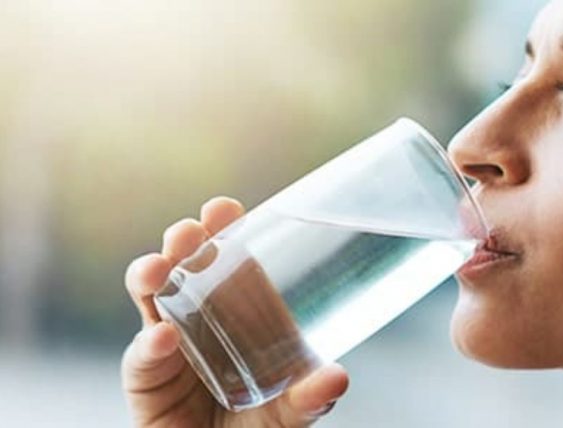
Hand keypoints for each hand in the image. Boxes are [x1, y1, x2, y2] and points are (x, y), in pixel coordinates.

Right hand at [122, 196, 348, 426]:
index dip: (224, 231)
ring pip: (151, 299)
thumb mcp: (292, 410)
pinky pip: (142, 357)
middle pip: (186, 267)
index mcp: (239, 311)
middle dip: (183, 243)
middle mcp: (200, 318)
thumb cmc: (259, 424)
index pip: (229, 260)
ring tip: (159, 270)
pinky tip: (163, 337)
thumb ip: (311, 397)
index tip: (225, 208)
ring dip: (151, 277)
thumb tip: (337, 377)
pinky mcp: (146, 378)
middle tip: (189, 233)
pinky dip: (150, 345)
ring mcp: (169, 343)